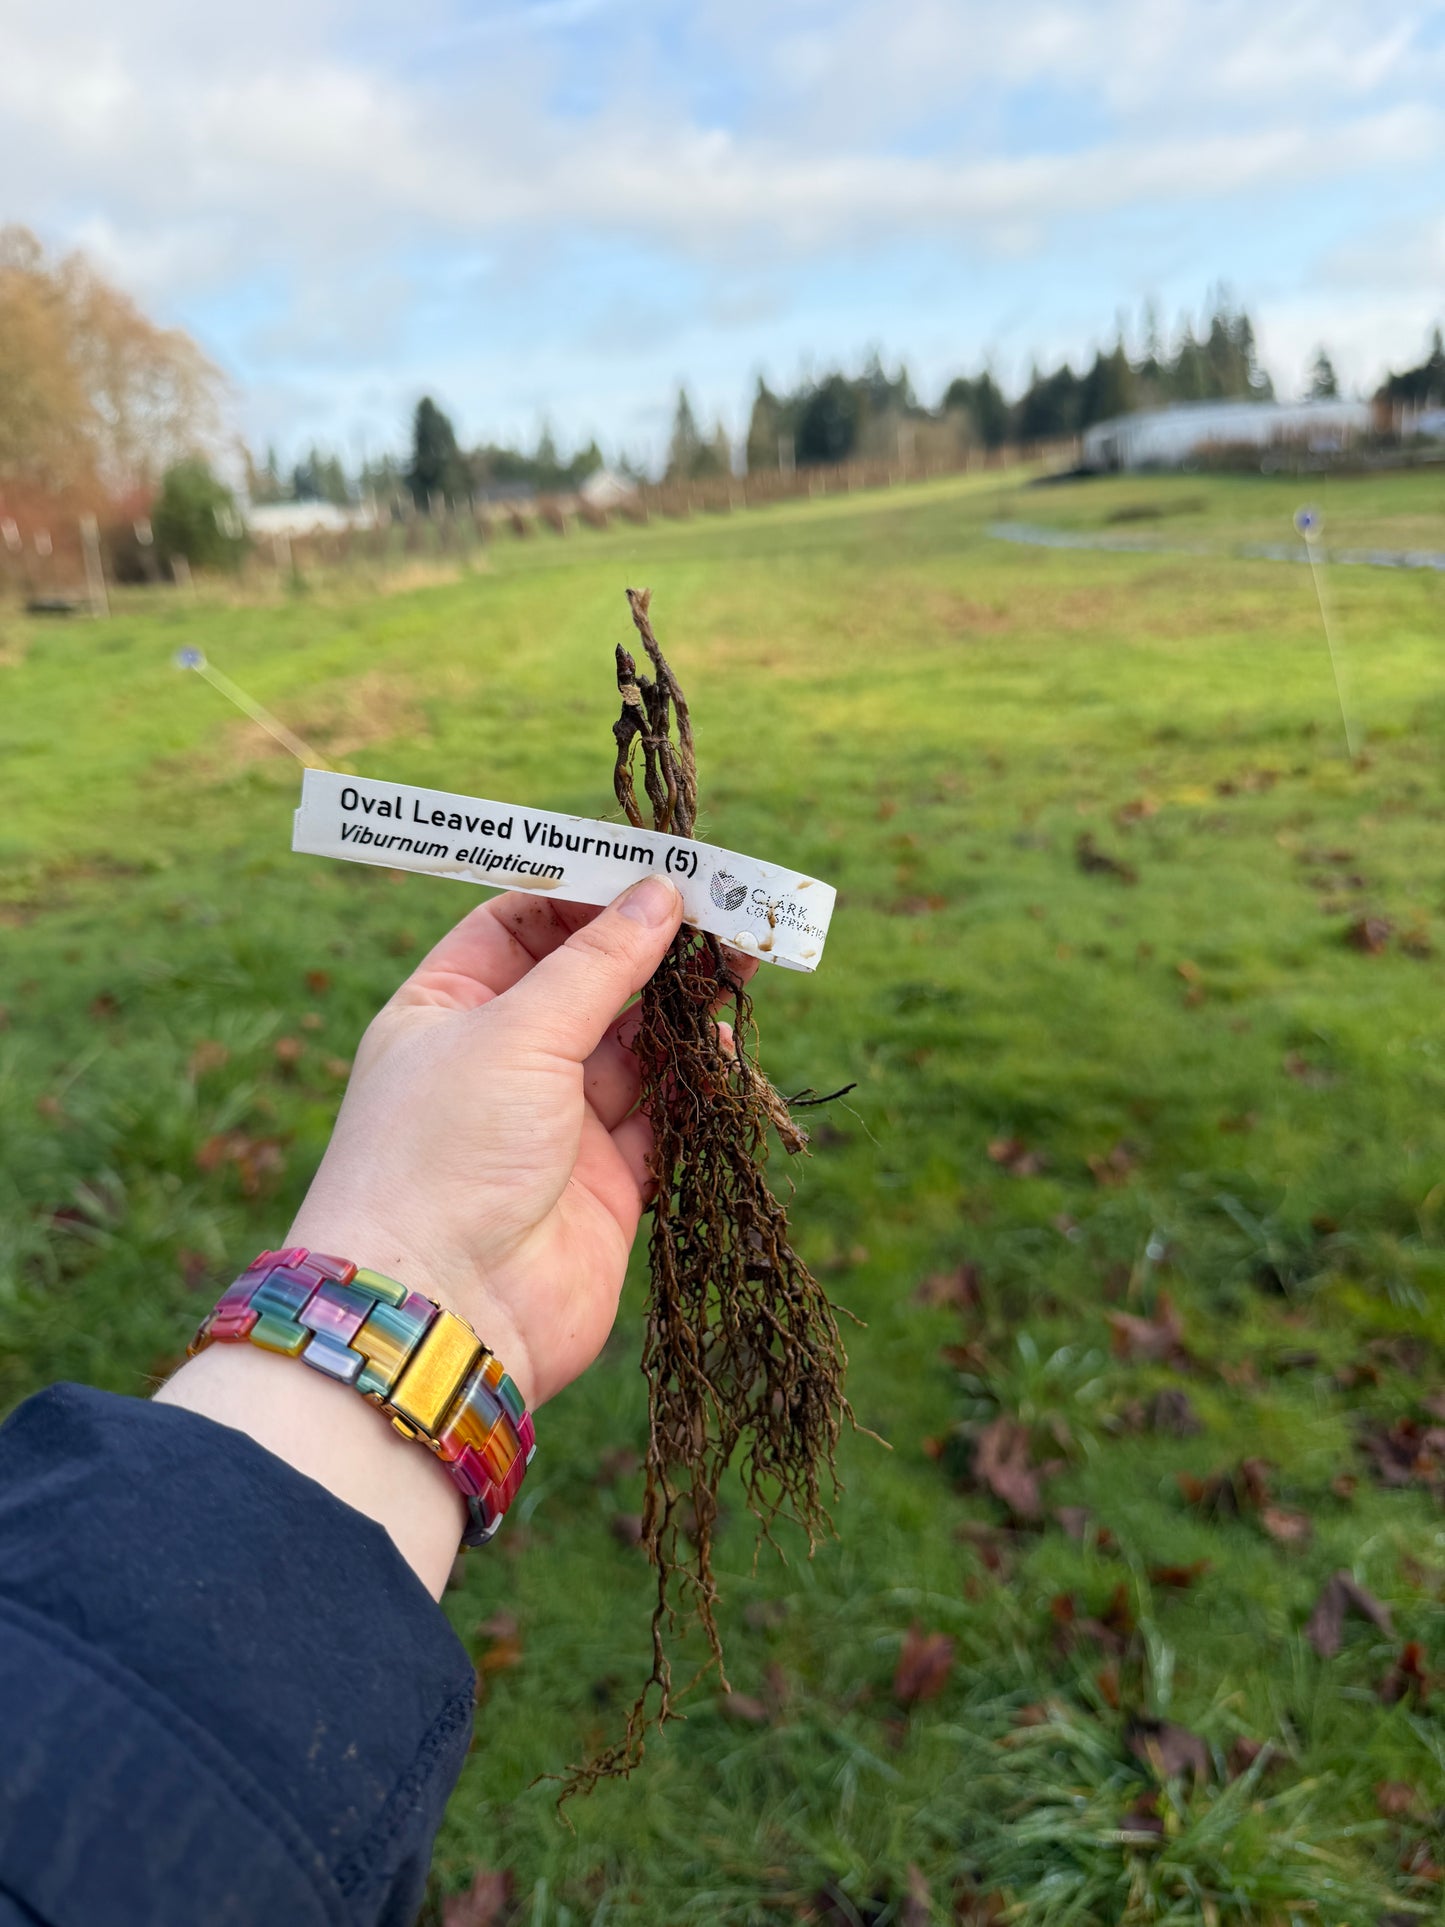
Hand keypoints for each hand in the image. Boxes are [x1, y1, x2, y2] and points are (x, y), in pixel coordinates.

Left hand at [161, 873, 757, 1595]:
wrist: (441, 1315)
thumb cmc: (445, 1156)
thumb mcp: (516, 1034)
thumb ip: (598, 964)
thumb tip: (662, 893)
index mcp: (446, 1008)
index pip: (519, 922)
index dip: (586, 890)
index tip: (656, 866)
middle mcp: (498, 1059)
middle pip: (588, 979)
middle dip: (652, 945)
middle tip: (724, 911)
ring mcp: (554, 1122)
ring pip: (634, 1044)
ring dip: (682, 1008)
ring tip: (740, 966)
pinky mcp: (607, 1181)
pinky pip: (662, 1113)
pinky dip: (695, 1080)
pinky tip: (724, 1044)